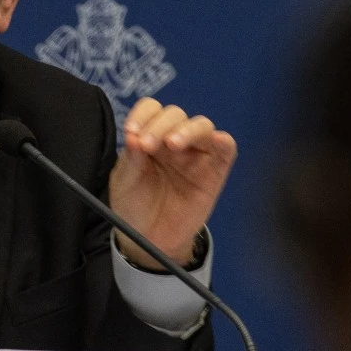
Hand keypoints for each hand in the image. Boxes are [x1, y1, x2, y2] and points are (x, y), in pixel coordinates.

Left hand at [108, 98, 236, 268]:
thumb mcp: (124, 181)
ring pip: (201, 125)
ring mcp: (196, 154)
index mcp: (149, 136)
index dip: (142, 115)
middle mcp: (174, 140)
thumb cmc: (135, 206)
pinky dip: (223, 141)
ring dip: (187, 129)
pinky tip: (216, 141)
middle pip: (175, 115)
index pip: (151, 110)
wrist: (149, 240)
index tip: (131, 131)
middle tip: (147, 145)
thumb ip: (130, 159)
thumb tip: (133, 135)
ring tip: (173, 144)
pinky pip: (226, 150)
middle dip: (160, 125)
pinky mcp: (215, 172)